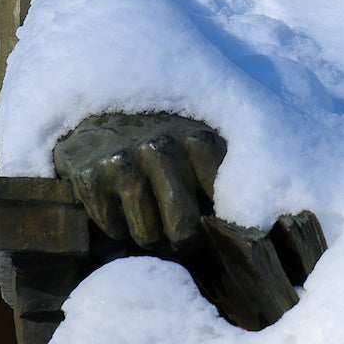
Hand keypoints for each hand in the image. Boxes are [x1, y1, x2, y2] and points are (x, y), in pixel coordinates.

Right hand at [52, 112, 225, 250]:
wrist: (97, 105)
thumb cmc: (160, 135)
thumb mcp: (198, 140)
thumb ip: (226, 174)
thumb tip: (252, 230)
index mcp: (198, 140)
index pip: (220, 206)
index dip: (213, 224)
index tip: (207, 221)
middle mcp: (161, 147)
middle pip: (183, 230)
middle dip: (179, 238)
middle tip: (174, 230)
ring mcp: (123, 160)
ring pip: (146, 236)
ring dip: (145, 233)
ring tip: (144, 211)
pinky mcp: (91, 175)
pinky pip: (113, 229)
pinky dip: (115, 226)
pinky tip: (115, 201)